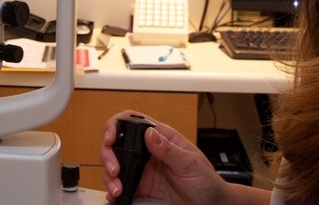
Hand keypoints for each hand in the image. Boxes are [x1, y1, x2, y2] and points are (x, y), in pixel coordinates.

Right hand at [99, 110, 229, 204]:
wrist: (210, 204)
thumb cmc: (206, 180)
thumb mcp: (190, 163)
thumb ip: (169, 149)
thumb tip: (150, 133)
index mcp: (161, 138)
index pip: (133, 122)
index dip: (116, 125)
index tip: (110, 138)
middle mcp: (148, 152)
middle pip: (117, 144)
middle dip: (109, 155)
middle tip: (114, 170)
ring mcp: (142, 169)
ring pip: (115, 165)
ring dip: (109, 176)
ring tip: (117, 188)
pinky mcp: (140, 187)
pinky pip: (120, 185)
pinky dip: (113, 190)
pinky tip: (115, 195)